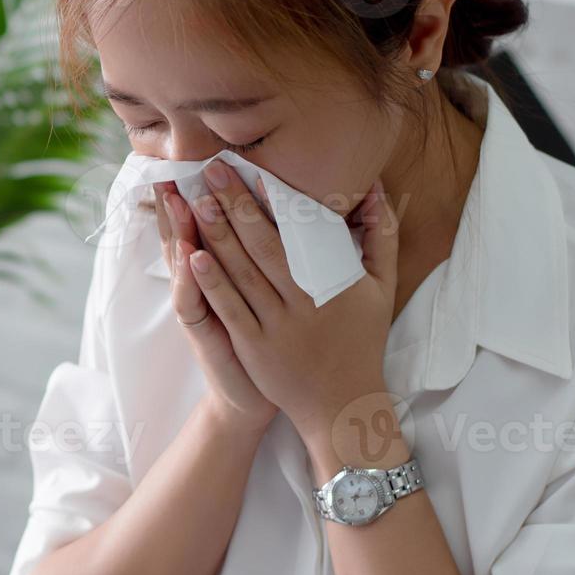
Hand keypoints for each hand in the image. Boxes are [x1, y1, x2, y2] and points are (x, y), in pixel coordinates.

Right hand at [152, 181, 277, 436]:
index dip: (204, 192)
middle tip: (178, 165)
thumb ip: (274, 255)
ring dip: (179, 230)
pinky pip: (192, 301)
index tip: (205, 158)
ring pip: (184, 261)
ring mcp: (199, 305)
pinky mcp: (202, 331)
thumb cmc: (267, 342)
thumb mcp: (265, 296)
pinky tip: (190, 256)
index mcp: (224, 268)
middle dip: (183, 200)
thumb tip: (292, 213)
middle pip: (186, 232)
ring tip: (176, 198)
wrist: (254, 394)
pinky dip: (190, 280)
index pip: (208, 222)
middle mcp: (203, 282)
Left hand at [176, 162, 399, 448]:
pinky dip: (212, 282)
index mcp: (332, 283)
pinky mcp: (253, 348)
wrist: (342, 404)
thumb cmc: (361, 340)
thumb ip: (381, 235)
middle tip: (211, 169)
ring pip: (241, 273)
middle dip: (234, 205)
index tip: (251, 170)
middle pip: (262, 246)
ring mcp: (275, 326)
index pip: (295, 233)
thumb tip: (375, 188)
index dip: (270, 202)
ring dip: (216, 235)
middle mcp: (302, 303)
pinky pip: (229, 309)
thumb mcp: (381, 287)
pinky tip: (193, 255)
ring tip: (196, 201)